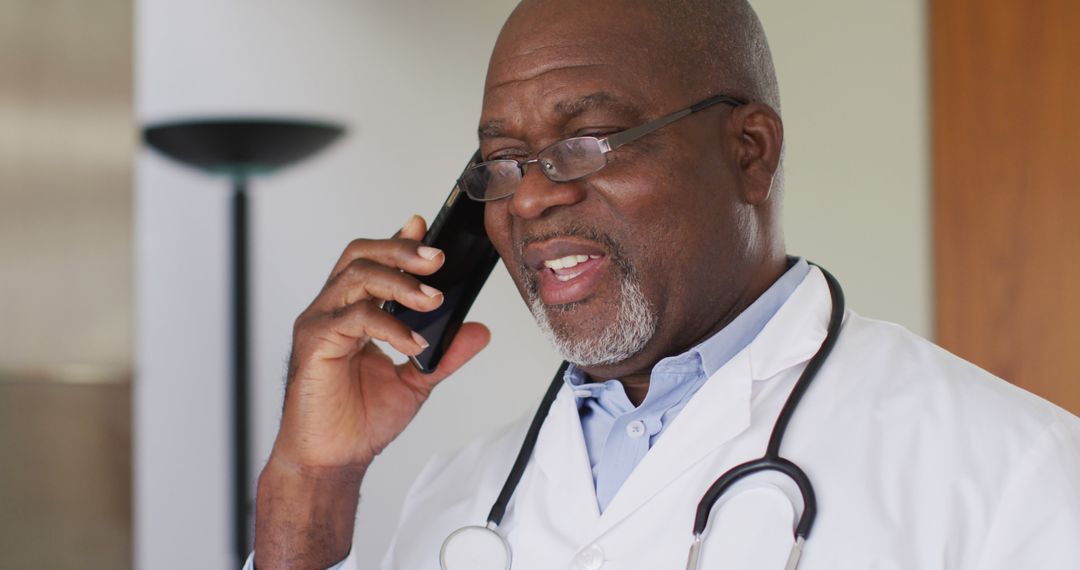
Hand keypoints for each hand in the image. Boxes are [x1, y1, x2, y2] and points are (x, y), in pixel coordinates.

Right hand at [254, 215, 490, 567]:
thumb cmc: (358, 419)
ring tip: (433, 300)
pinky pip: (354, 317)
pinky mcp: (314, 343)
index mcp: (353, 310)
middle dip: (402, 249)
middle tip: (438, 259)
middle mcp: (333, 308)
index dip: (399, 239)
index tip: (428, 226)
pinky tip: (413, 343)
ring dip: (401, 283)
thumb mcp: (416, 380)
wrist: (332, 460)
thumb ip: (445, 352)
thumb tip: (479, 330)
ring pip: (357, 276)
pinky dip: (389, 325)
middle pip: (361, 254)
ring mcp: (320, 322)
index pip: (374, 259)